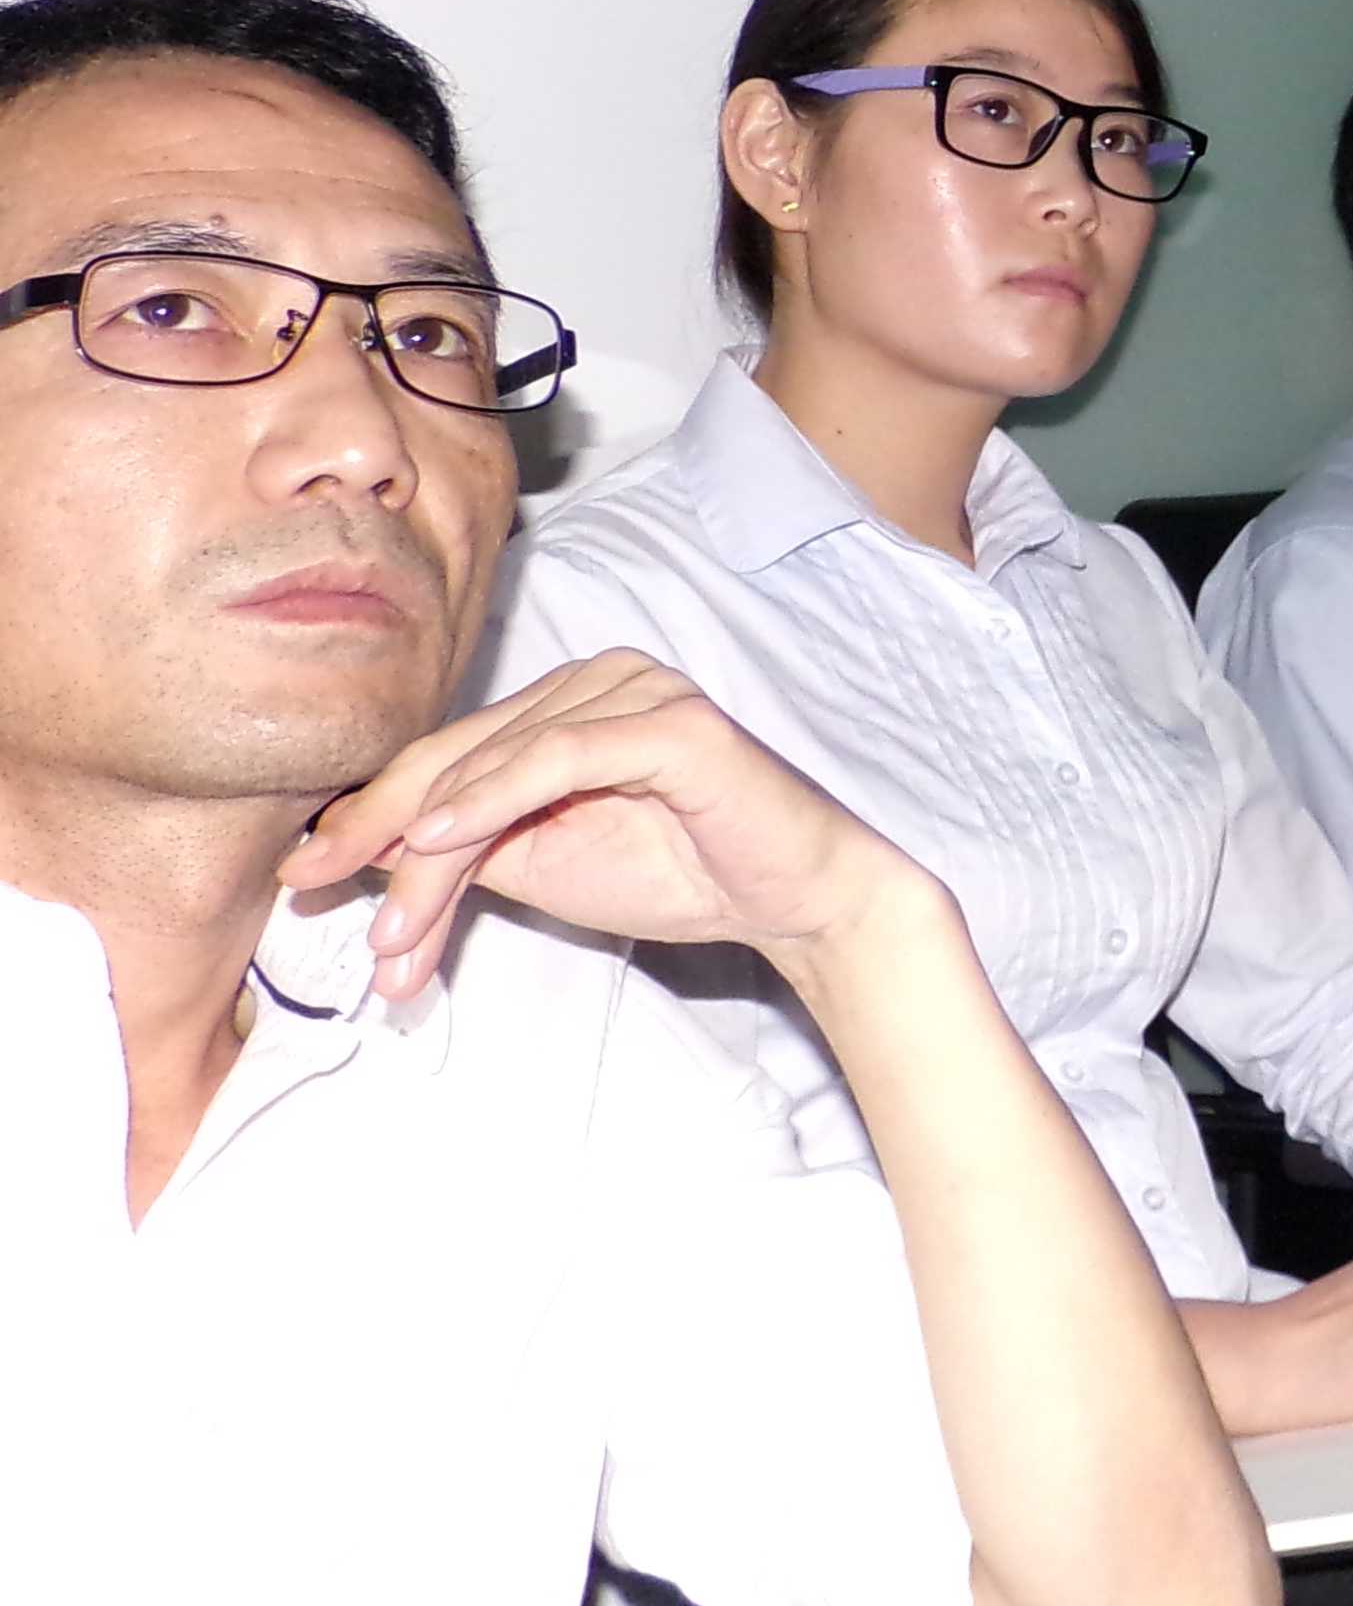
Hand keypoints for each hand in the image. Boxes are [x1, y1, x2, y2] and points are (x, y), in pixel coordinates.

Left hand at [282, 650, 925, 1004]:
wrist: (796, 899)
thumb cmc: (682, 873)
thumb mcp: (545, 864)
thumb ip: (471, 844)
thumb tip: (369, 851)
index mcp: (567, 703)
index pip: (449, 757)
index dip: (370, 813)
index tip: (304, 876)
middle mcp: (598, 678)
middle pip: (459, 757)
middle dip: (381, 834)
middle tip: (315, 895)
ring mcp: (638, 692)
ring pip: (498, 765)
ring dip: (430, 849)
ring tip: (391, 928)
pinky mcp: (672, 725)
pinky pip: (561, 755)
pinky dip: (492, 796)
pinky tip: (437, 840)